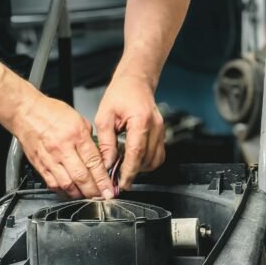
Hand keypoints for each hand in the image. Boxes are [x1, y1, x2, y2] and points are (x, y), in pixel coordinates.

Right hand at [14, 92, 114, 199]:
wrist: (24, 112)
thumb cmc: (49, 112)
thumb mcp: (77, 118)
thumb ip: (88, 137)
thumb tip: (97, 153)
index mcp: (76, 134)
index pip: (93, 162)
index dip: (103, 179)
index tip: (109, 189)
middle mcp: (63, 148)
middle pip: (81, 177)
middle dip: (94, 191)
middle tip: (102, 197)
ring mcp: (50, 158)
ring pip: (67, 184)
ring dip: (79, 194)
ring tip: (88, 196)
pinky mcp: (40, 165)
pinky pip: (52, 183)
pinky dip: (63, 191)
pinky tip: (70, 191)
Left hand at [94, 76, 164, 190]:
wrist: (135, 81)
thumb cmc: (121, 93)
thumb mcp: (105, 116)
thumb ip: (106, 142)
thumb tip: (106, 163)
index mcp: (140, 120)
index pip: (136, 153)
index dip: (129, 171)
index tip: (121, 183)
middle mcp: (155, 126)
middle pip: (147, 159)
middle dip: (133, 172)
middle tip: (117, 177)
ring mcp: (161, 130)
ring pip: (155, 160)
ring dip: (140, 168)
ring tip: (124, 167)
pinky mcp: (161, 133)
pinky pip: (158, 155)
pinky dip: (146, 161)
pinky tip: (134, 159)